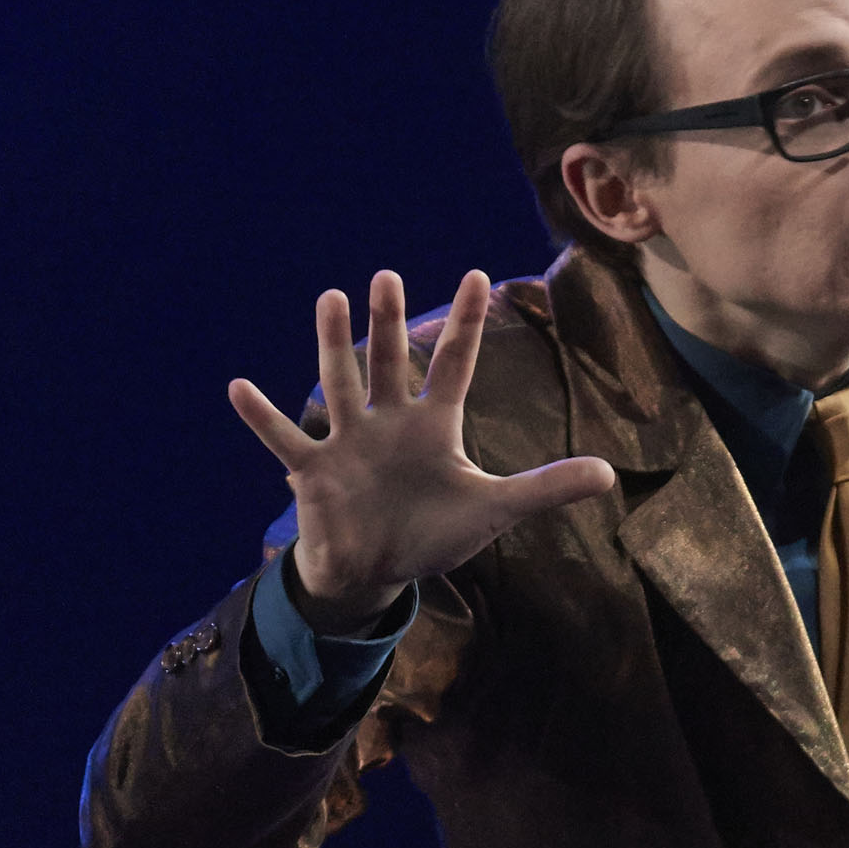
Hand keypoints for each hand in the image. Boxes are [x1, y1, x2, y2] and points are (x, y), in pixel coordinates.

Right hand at [225, 270, 617, 622]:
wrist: (376, 572)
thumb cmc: (432, 534)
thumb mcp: (494, 510)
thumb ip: (546, 488)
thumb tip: (610, 476)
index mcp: (433, 425)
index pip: (453, 365)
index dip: (464, 324)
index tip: (476, 275)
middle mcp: (388, 422)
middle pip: (388, 362)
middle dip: (387, 322)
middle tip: (385, 276)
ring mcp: (348, 443)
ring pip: (338, 383)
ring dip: (332, 344)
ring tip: (330, 297)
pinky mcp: (314, 472)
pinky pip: (282, 439)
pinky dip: (261, 417)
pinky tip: (237, 387)